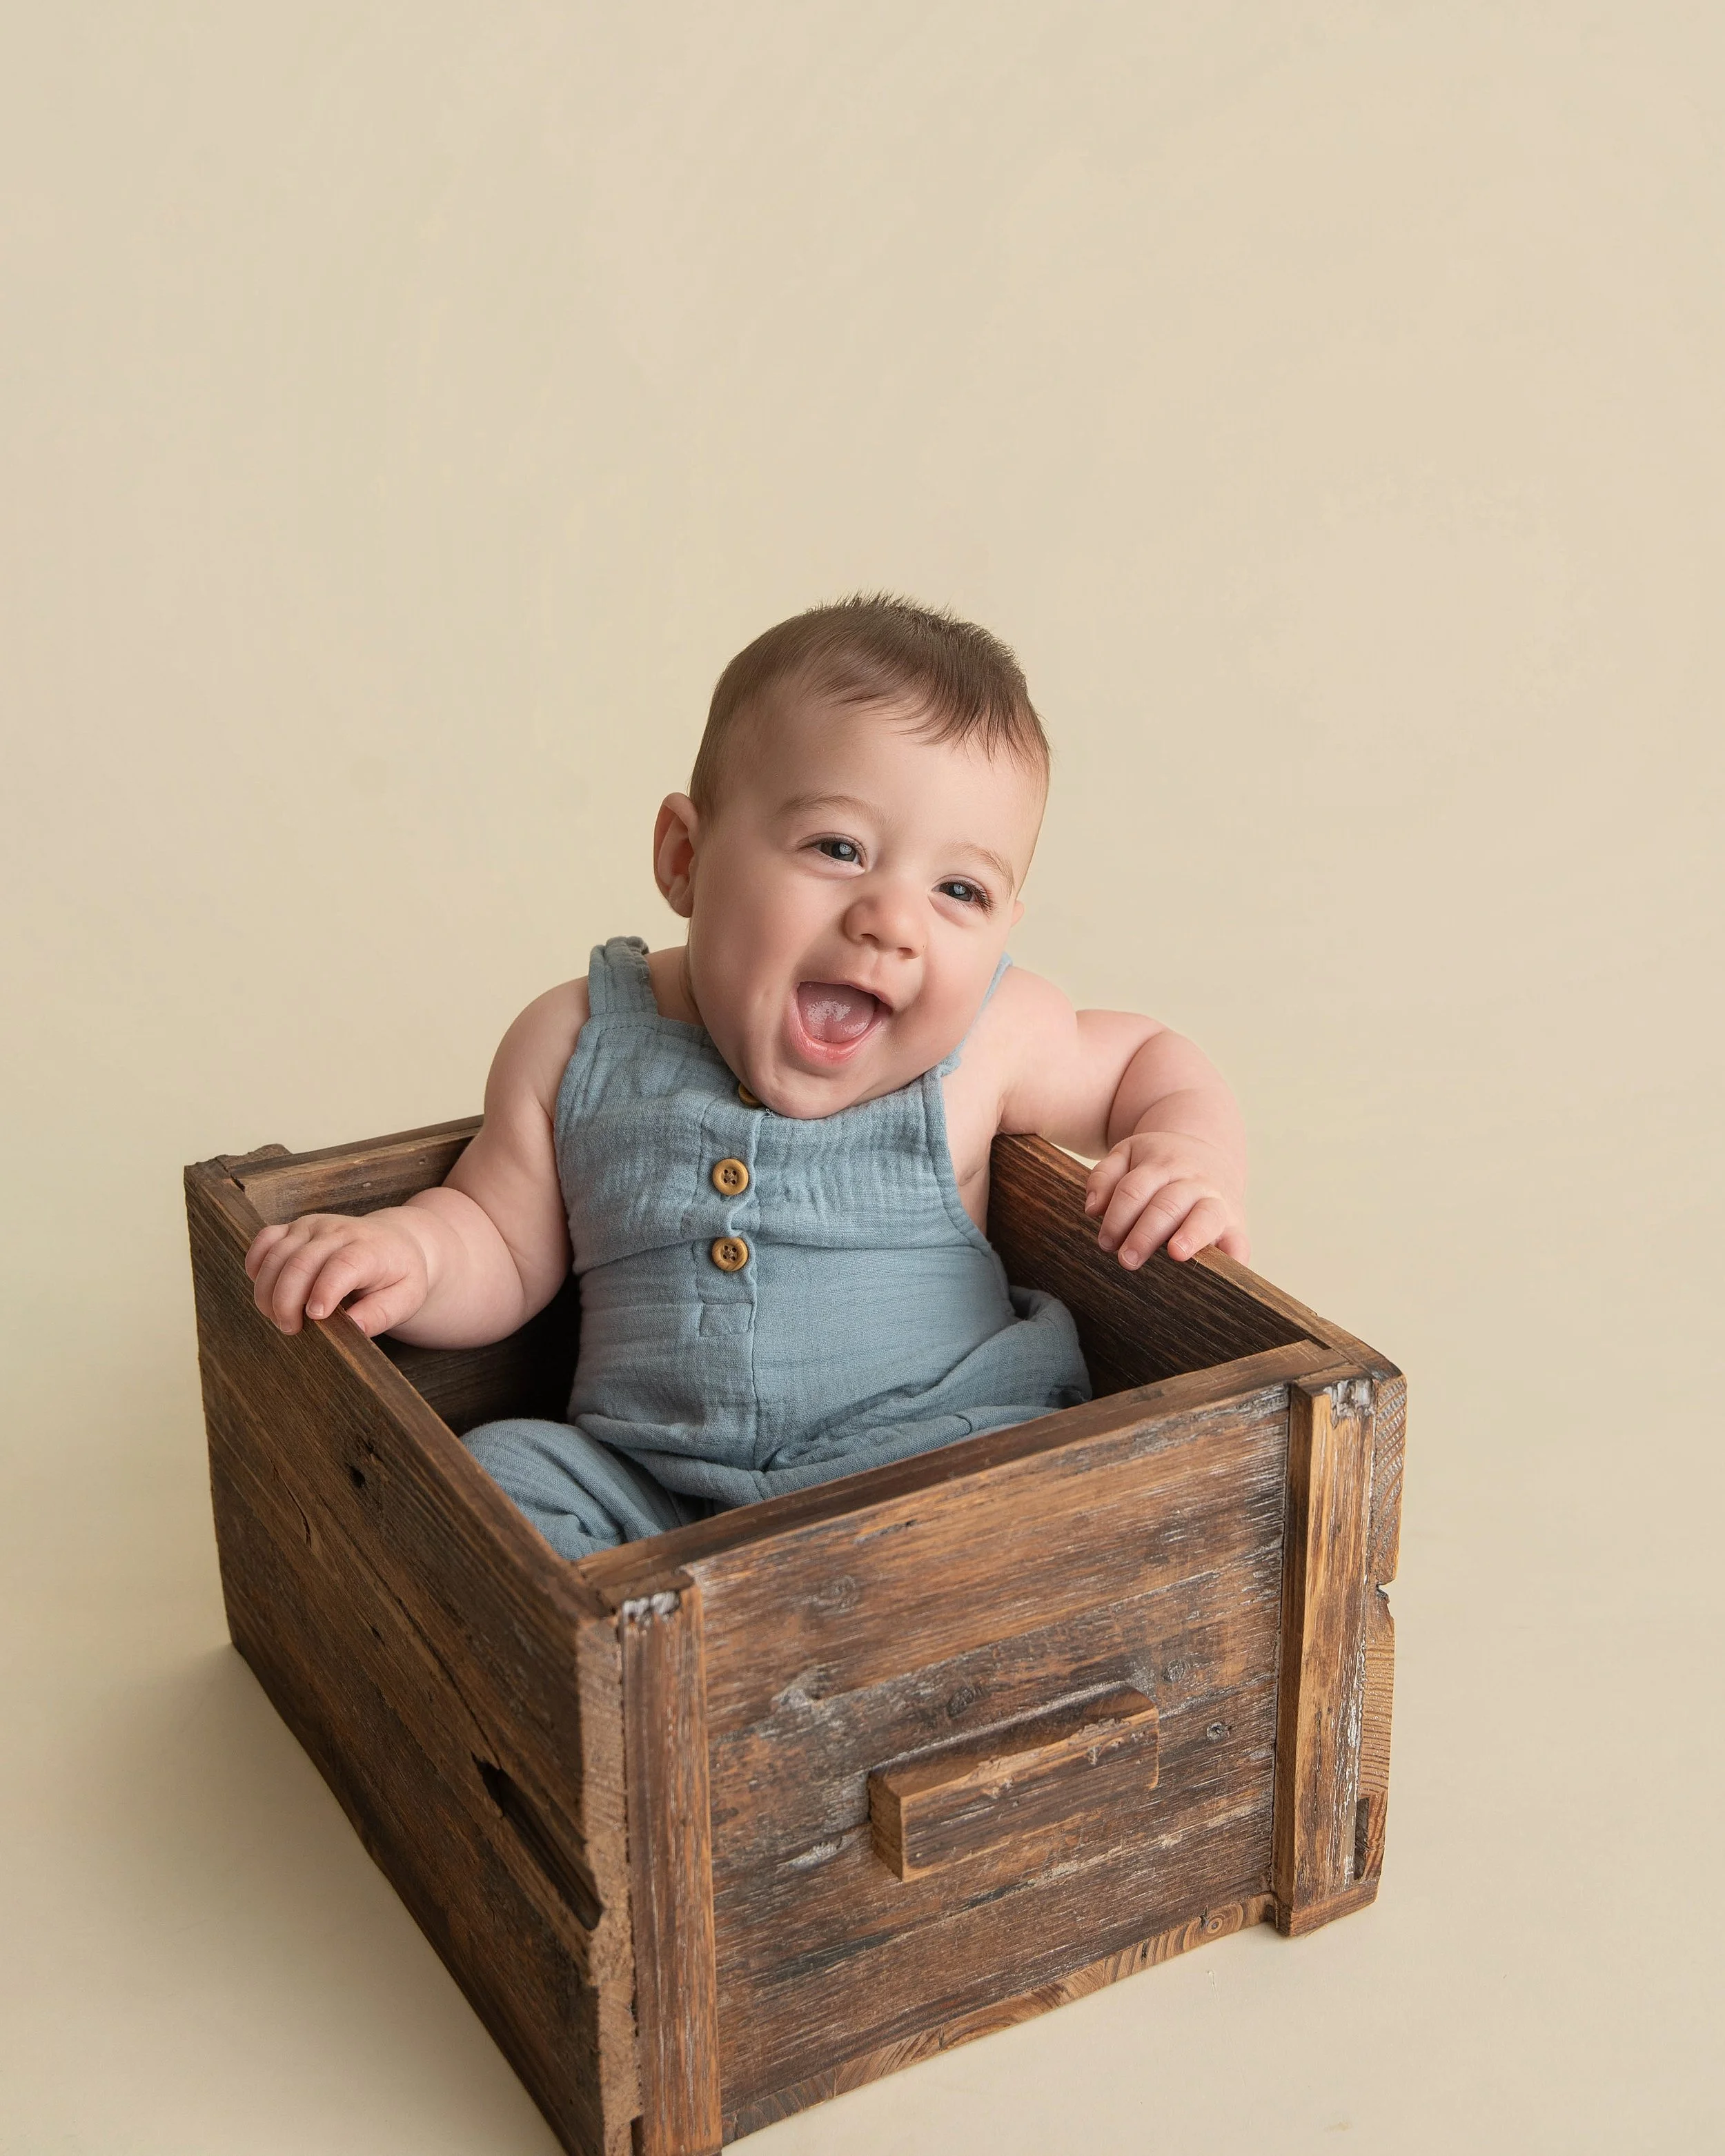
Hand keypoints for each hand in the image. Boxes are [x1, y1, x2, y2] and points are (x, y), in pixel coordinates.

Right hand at [244, 1210, 432, 1336]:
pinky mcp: (294, 1227)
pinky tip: (264, 1289)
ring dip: (268, 1292)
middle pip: (301, 1263)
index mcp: (370, 1249)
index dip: (324, 1291)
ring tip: (280, 1318)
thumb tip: (354, 1328)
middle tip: (291, 1329)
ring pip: (276, 1255)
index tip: (316, 1317)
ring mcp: (313, 1226)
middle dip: (287, 1302)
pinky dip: (256, 1265)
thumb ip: (382, 1314)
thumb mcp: (406, 1299)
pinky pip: (264, 1239)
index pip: (342, 1265)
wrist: (396, 1242)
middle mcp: (338, 1231)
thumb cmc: (399, 1275)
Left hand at [1083, 1130, 1248, 1268]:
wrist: (1209, 1150)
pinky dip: (1236, 1257)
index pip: (1134, 1190)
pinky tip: (1227, 1271)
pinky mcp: (1235, 1224)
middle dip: (1145, 1233)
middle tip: (1126, 1259)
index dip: (1117, 1217)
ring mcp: (1217, 1202)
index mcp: (1161, 1165)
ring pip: (1205, 1216)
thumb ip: (1105, 1176)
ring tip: (1176, 1253)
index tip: (1105, 1241)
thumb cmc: (1159, 1162)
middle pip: (1167, 1205)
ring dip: (1191, 1235)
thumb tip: (1093, 1209)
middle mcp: (1192, 1182)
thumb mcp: (1128, 1154)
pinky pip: (1239, 1242)